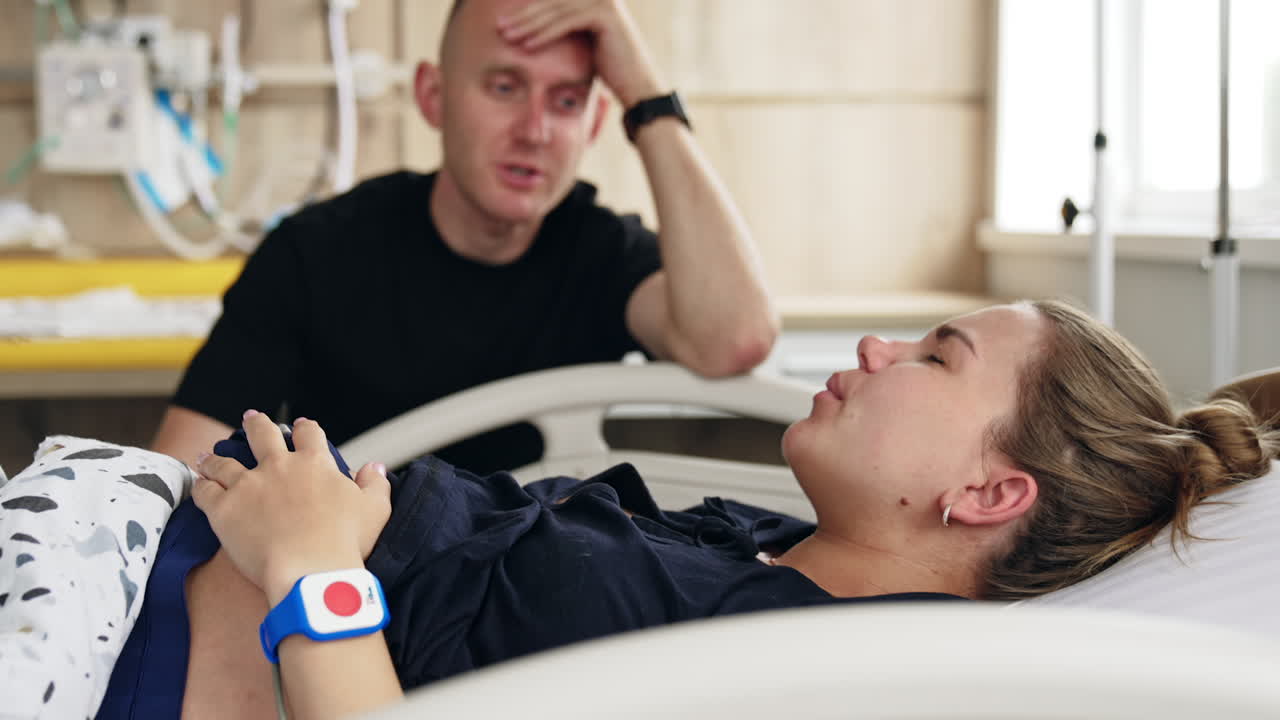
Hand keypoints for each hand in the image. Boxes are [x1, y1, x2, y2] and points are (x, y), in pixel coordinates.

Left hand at [191, 411, 391, 603]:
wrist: (311, 572)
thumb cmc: (346, 543)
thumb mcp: (375, 510)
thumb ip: (375, 484)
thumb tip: (374, 467)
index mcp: (314, 463)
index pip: (309, 434)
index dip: (304, 429)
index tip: (300, 427)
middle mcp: (278, 467)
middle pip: (262, 435)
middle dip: (256, 425)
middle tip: (251, 420)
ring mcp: (248, 486)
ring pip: (225, 462)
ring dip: (217, 457)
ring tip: (209, 455)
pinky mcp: (224, 510)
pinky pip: (205, 492)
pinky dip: (201, 486)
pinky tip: (199, 485)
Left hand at [498, 0, 663, 107]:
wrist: (638, 88)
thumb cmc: (612, 71)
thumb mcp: (584, 45)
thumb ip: (566, 30)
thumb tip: (538, 29)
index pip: (554, 1)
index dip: (529, 10)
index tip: (505, 22)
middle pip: (552, 2)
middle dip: (523, 15)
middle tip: (500, 27)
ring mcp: (604, 2)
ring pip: (556, 11)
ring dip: (528, 24)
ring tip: (506, 35)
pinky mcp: (604, 15)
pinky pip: (566, 23)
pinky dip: (544, 34)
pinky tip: (526, 45)